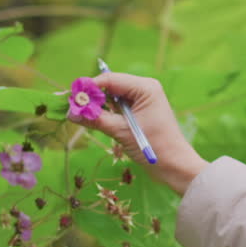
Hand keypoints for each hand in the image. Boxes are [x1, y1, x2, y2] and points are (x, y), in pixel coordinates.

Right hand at [77, 72, 207, 195]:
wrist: (175, 166)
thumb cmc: (154, 146)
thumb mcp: (121, 131)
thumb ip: (95, 120)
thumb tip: (71, 113)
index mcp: (145, 87)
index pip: (110, 79)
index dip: (90, 87)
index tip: (71, 98)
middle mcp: (144, 89)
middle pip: (110, 86)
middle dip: (92, 97)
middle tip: (73, 108)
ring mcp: (142, 100)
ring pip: (112, 97)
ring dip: (98, 106)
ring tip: (82, 116)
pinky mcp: (139, 112)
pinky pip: (117, 107)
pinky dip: (106, 113)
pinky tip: (95, 120)